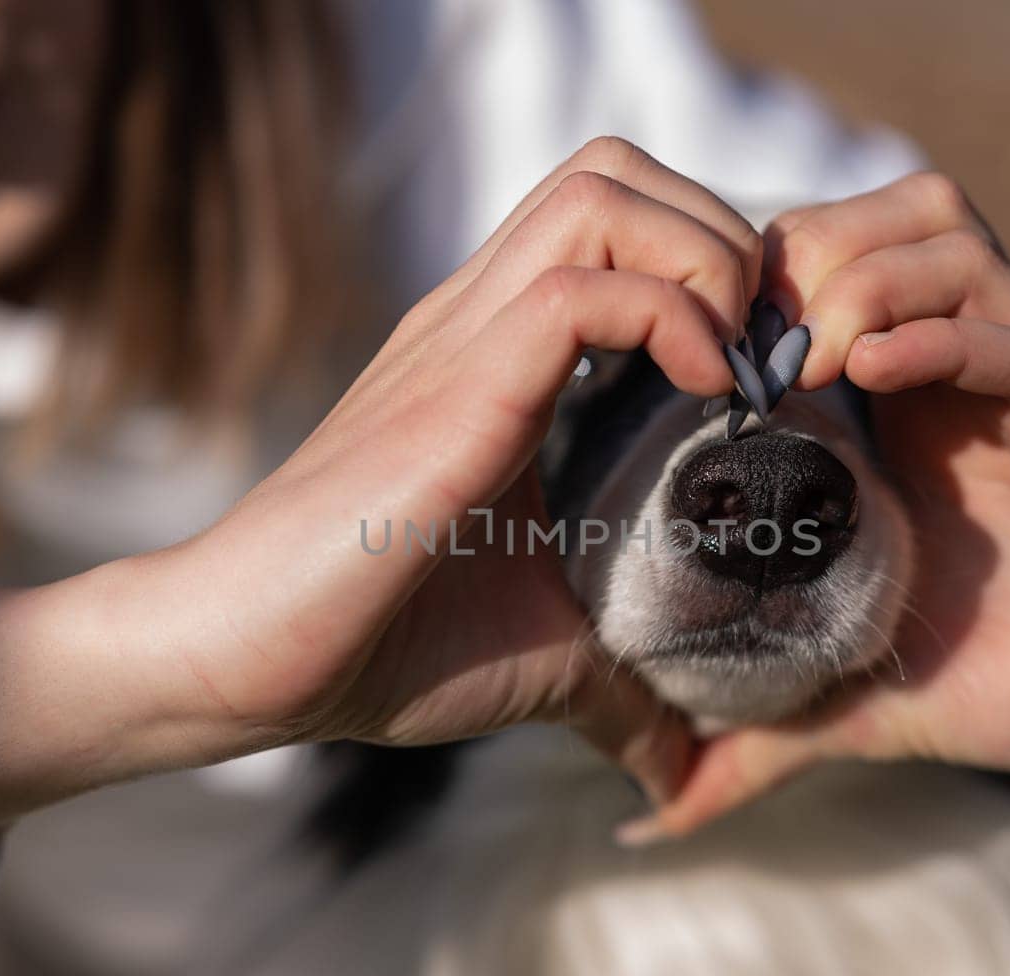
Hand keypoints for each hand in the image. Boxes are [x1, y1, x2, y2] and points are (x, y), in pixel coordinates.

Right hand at [0, 138, 767, 876]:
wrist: (245, 661)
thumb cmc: (381, 649)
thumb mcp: (544, 659)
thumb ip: (620, 689)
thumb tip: (679, 772)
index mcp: (504, 356)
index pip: (622, 222)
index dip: (717, 267)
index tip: (764, 373)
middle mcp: (484, 318)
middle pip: (620, 168)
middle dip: (721, 233)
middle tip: (756, 349)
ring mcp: (464, 337)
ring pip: (605, 190)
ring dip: (704, 255)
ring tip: (731, 364)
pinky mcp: (454, 381)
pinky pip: (582, 288)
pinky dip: (672, 316)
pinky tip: (702, 397)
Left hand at [647, 171, 1009, 837]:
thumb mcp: (867, 700)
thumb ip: (766, 731)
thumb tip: (658, 811)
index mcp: (909, 408)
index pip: (821, 272)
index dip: (745, 292)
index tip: (686, 361)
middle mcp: (971, 369)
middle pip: (880, 219)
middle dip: (800, 258)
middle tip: (746, 347)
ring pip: (950, 239)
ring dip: (865, 278)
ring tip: (813, 359)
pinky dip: (953, 333)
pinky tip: (880, 368)